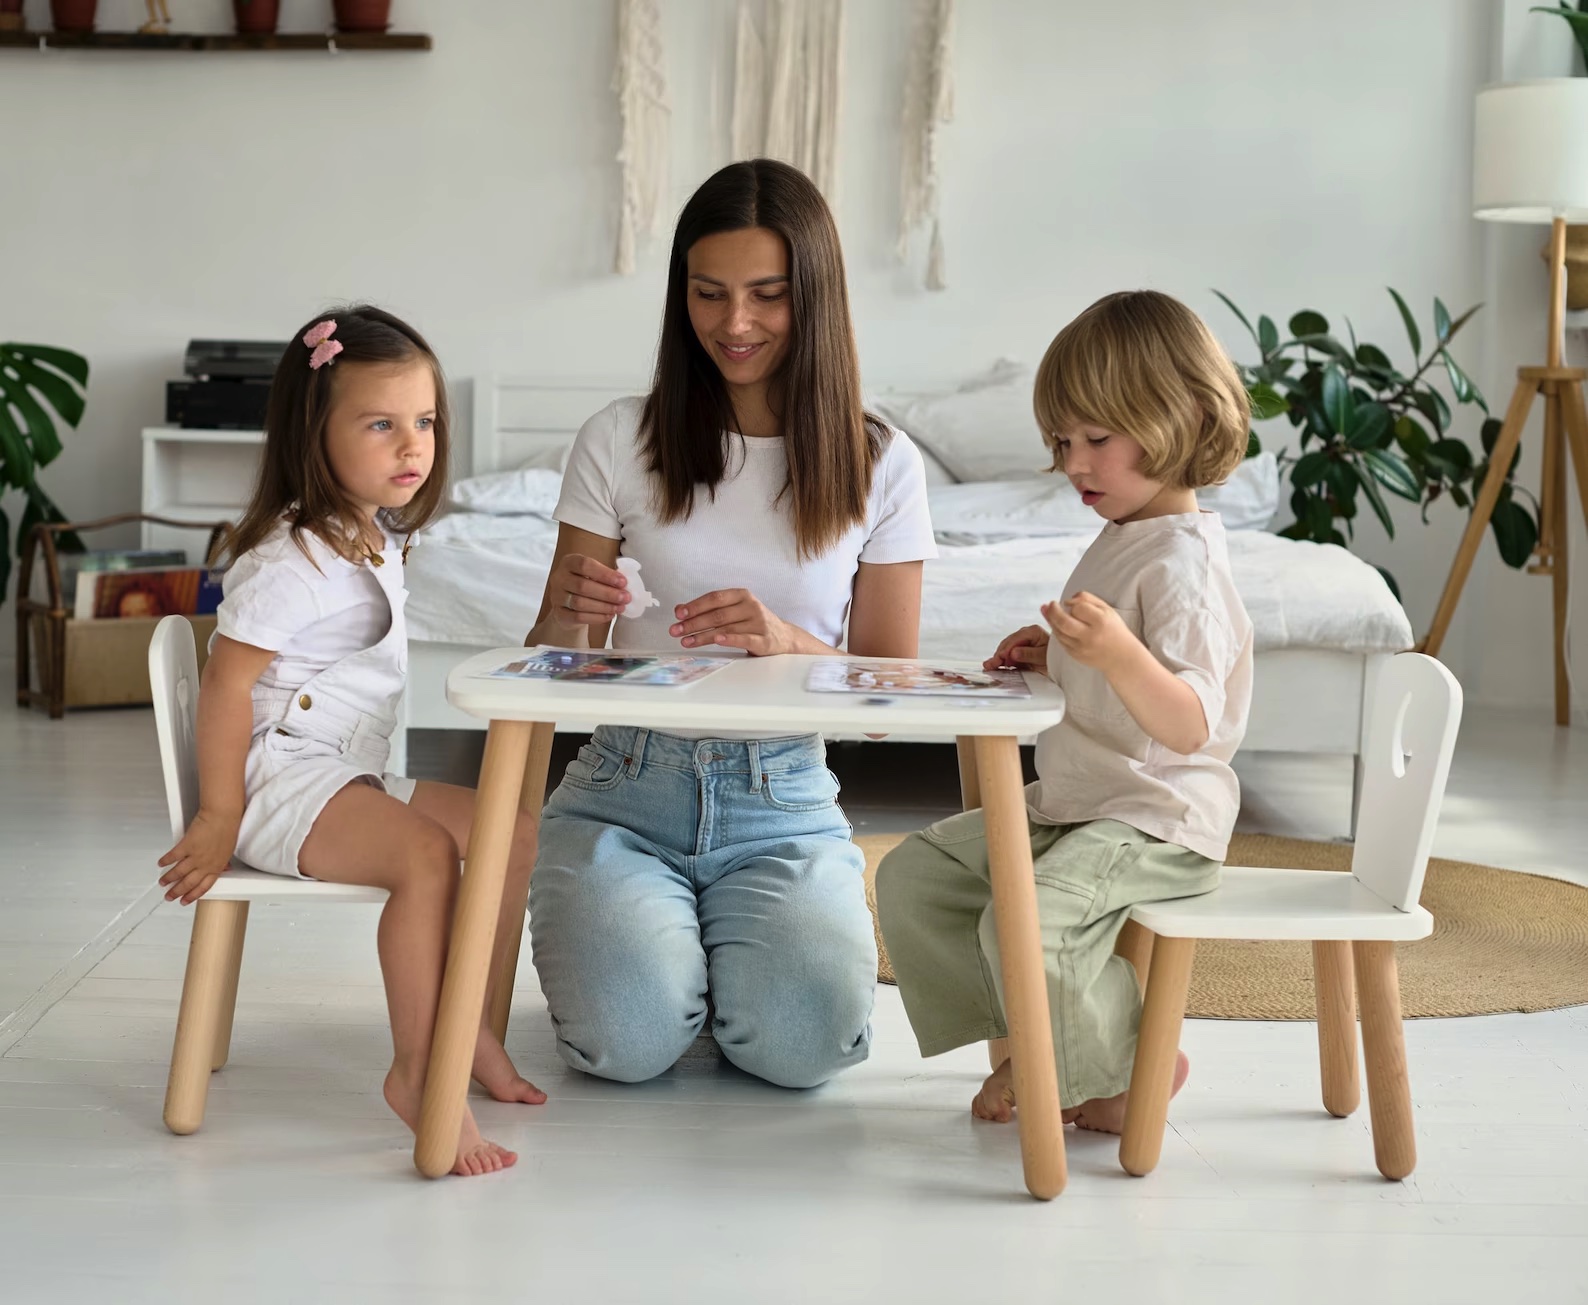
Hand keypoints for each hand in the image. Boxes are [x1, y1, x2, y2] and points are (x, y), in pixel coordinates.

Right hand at [157, 808, 240, 904]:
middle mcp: (205, 864)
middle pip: (188, 883)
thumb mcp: (229, 850)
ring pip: (178, 872)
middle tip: (169, 896)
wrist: (223, 815)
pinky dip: (165, 861)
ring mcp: (196, 856)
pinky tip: (161, 864)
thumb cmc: (228, 828)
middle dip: (177, 892)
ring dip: (168, 879)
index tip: (185, 900)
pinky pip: (173, 856)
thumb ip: (223, 862)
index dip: (193, 895)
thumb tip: (224, 869)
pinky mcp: (186, 845)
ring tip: (162, 882)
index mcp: (217, 866)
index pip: (204, 886)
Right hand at [547, 553, 628, 626]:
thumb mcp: (594, 574)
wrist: (569, 605)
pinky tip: (609, 615)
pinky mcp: (559, 614)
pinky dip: (597, 617)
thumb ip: (607, 576)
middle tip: (625, 598)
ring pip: (580, 603)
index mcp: (569, 562)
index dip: (605, 574)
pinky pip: (578, 617)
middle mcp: (559, 578)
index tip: (623, 582)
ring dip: (604, 606)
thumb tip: (625, 585)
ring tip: (620, 608)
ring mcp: (557, 596)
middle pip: (583, 585)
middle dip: (608, 593)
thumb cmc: (586, 584)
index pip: (585, 565)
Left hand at [671, 588, 799, 655]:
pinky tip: (717, 640)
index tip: (679, 614)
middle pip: (717, 614)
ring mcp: (759, 623)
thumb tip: (679, 609)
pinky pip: (745, 639)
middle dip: (693, 623)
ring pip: (726, 628)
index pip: (715, 598)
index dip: (695, 605)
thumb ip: (709, 609)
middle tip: (676, 630)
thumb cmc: (753, 622)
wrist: (783, 636)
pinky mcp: (764, 640)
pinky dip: (730, 639)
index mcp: (742, 595)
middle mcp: (751, 607)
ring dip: (703, 636)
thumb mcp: (733, 611)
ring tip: (686, 641)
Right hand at [985, 624, 1050, 675]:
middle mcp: (1026, 635)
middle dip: (1000, 654)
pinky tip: (994, 663)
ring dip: (998, 657)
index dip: (1007, 649)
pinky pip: (1008, 654)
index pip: (1015, 639)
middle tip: (992, 664)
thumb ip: (1028, 654)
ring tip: (990, 665)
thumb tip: (1013, 652)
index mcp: (1033, 631)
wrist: (1062, 665)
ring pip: (1006, 648)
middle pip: (1008, 643)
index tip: (1001, 657)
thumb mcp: (1043, 656)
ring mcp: (1022, 642)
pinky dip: (1001, 660)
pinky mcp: (1020, 650)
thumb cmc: (1056, 658)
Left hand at [1043, 591, 1136, 671]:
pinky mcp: (1076, 656)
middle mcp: (1090, 636)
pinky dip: (1056, 632)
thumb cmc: (1113, 629)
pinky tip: (1056, 624)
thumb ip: (1087, 599)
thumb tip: (1067, 600)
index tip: (1070, 602)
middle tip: (1051, 604)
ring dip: (1051, 621)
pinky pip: (1061, 642)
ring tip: (1050, 612)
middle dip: (1053, 611)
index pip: (1078, 608)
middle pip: (1064, 622)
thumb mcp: (1107, 610)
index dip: (1072, 603)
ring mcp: (1082, 648)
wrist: (1122, 657)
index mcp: (1101, 622)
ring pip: (1059, 632)